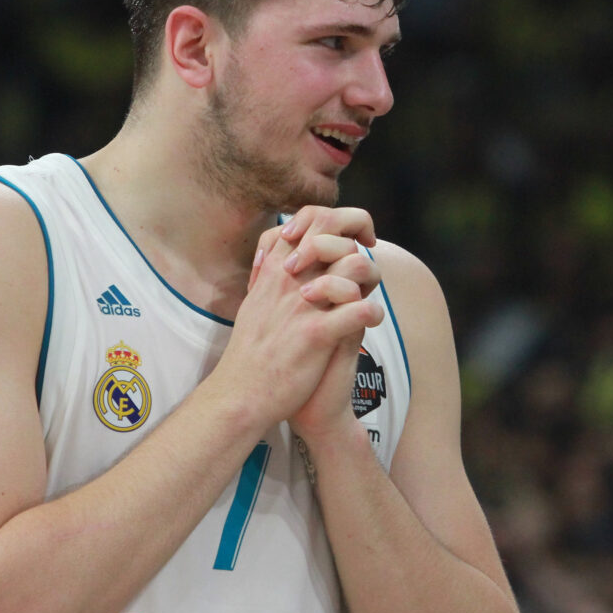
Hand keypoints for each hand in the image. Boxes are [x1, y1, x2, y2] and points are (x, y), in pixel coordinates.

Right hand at [211, 219, 380, 427]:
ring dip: (369, 277)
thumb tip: (287, 251)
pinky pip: (360, 309)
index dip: (339, 219)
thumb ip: (272, 273)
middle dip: (361, 234)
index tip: (354, 239)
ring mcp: (302, 305)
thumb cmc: (252, 350)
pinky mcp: (316, 334)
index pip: (310, 218)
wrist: (240, 394)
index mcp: (276, 268)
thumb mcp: (256, 300)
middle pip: (334, 229)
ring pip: (354, 263)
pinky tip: (370, 322)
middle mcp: (289, 278)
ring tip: (367, 295)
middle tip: (370, 255)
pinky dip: (372, 313)